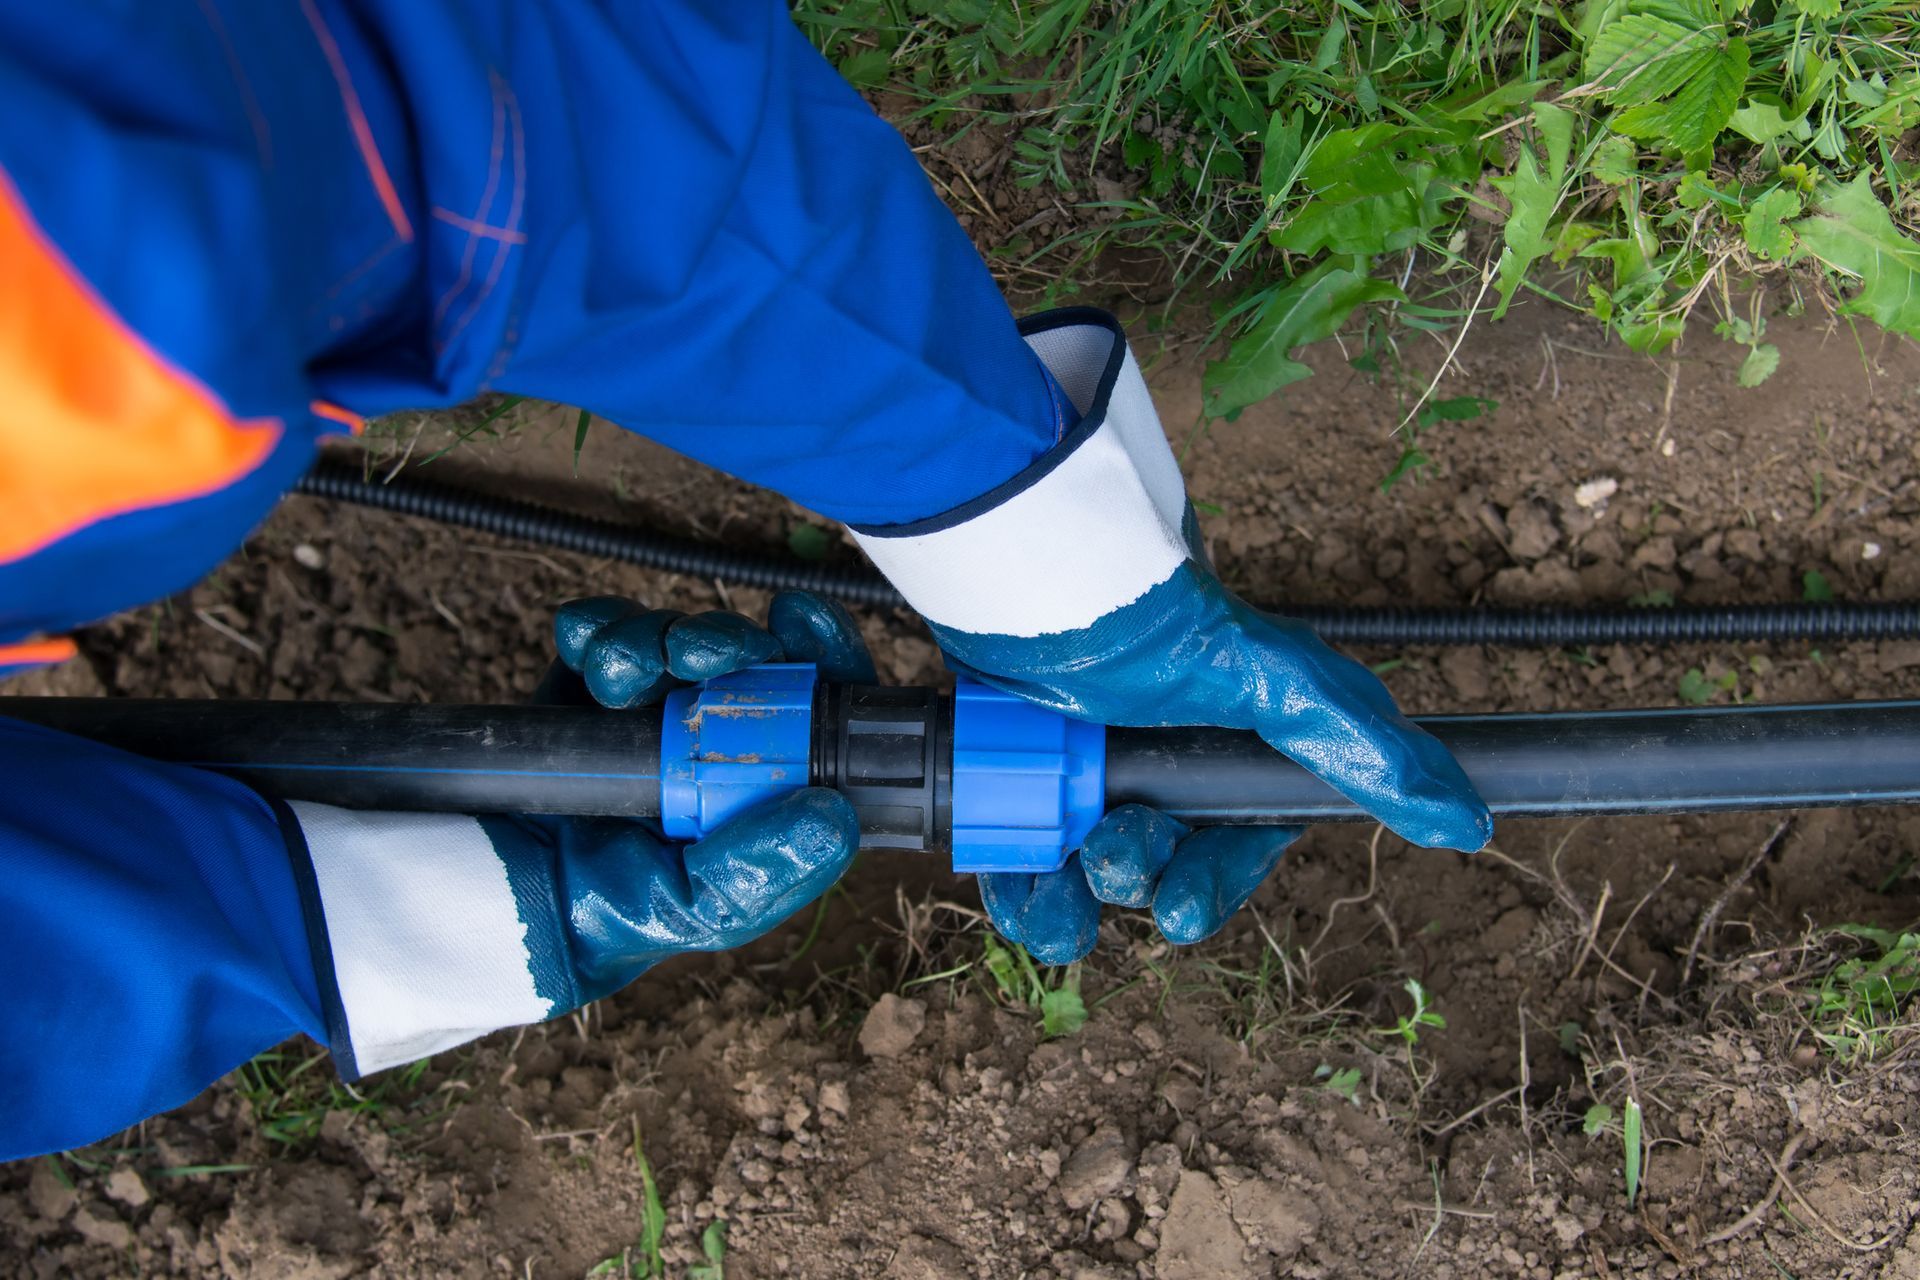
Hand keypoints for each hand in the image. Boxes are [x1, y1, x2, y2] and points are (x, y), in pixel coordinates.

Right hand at [521, 589, 877, 1005]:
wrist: (500, 900)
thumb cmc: (616, 915)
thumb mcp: (699, 909)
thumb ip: (763, 868)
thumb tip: (831, 813)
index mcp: (761, 786)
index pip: (816, 708)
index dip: (823, 656)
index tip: (799, 623)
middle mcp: (716, 742)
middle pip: (749, 657)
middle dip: (724, 639)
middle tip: (694, 652)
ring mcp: (653, 710)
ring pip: (677, 637)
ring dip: (652, 639)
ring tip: (616, 677)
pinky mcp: (588, 691)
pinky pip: (603, 634)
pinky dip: (596, 630)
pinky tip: (582, 651)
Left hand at [846, 308, 1488, 966]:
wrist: (1036, 573)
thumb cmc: (1160, 622)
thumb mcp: (1276, 683)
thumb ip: (1364, 750)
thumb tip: (1471, 820)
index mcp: (1223, 746)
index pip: (1233, 842)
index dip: (1213, 884)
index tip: (1182, 913)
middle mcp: (1155, 764)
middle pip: (1157, 864)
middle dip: (1137, 879)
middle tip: (1111, 861)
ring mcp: (1082, 769)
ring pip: (1083, 874)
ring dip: (1073, 906)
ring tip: (1057, 906)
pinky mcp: (1017, 769)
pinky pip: (1020, 856)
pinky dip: (1020, 886)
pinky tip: (1018, 897)